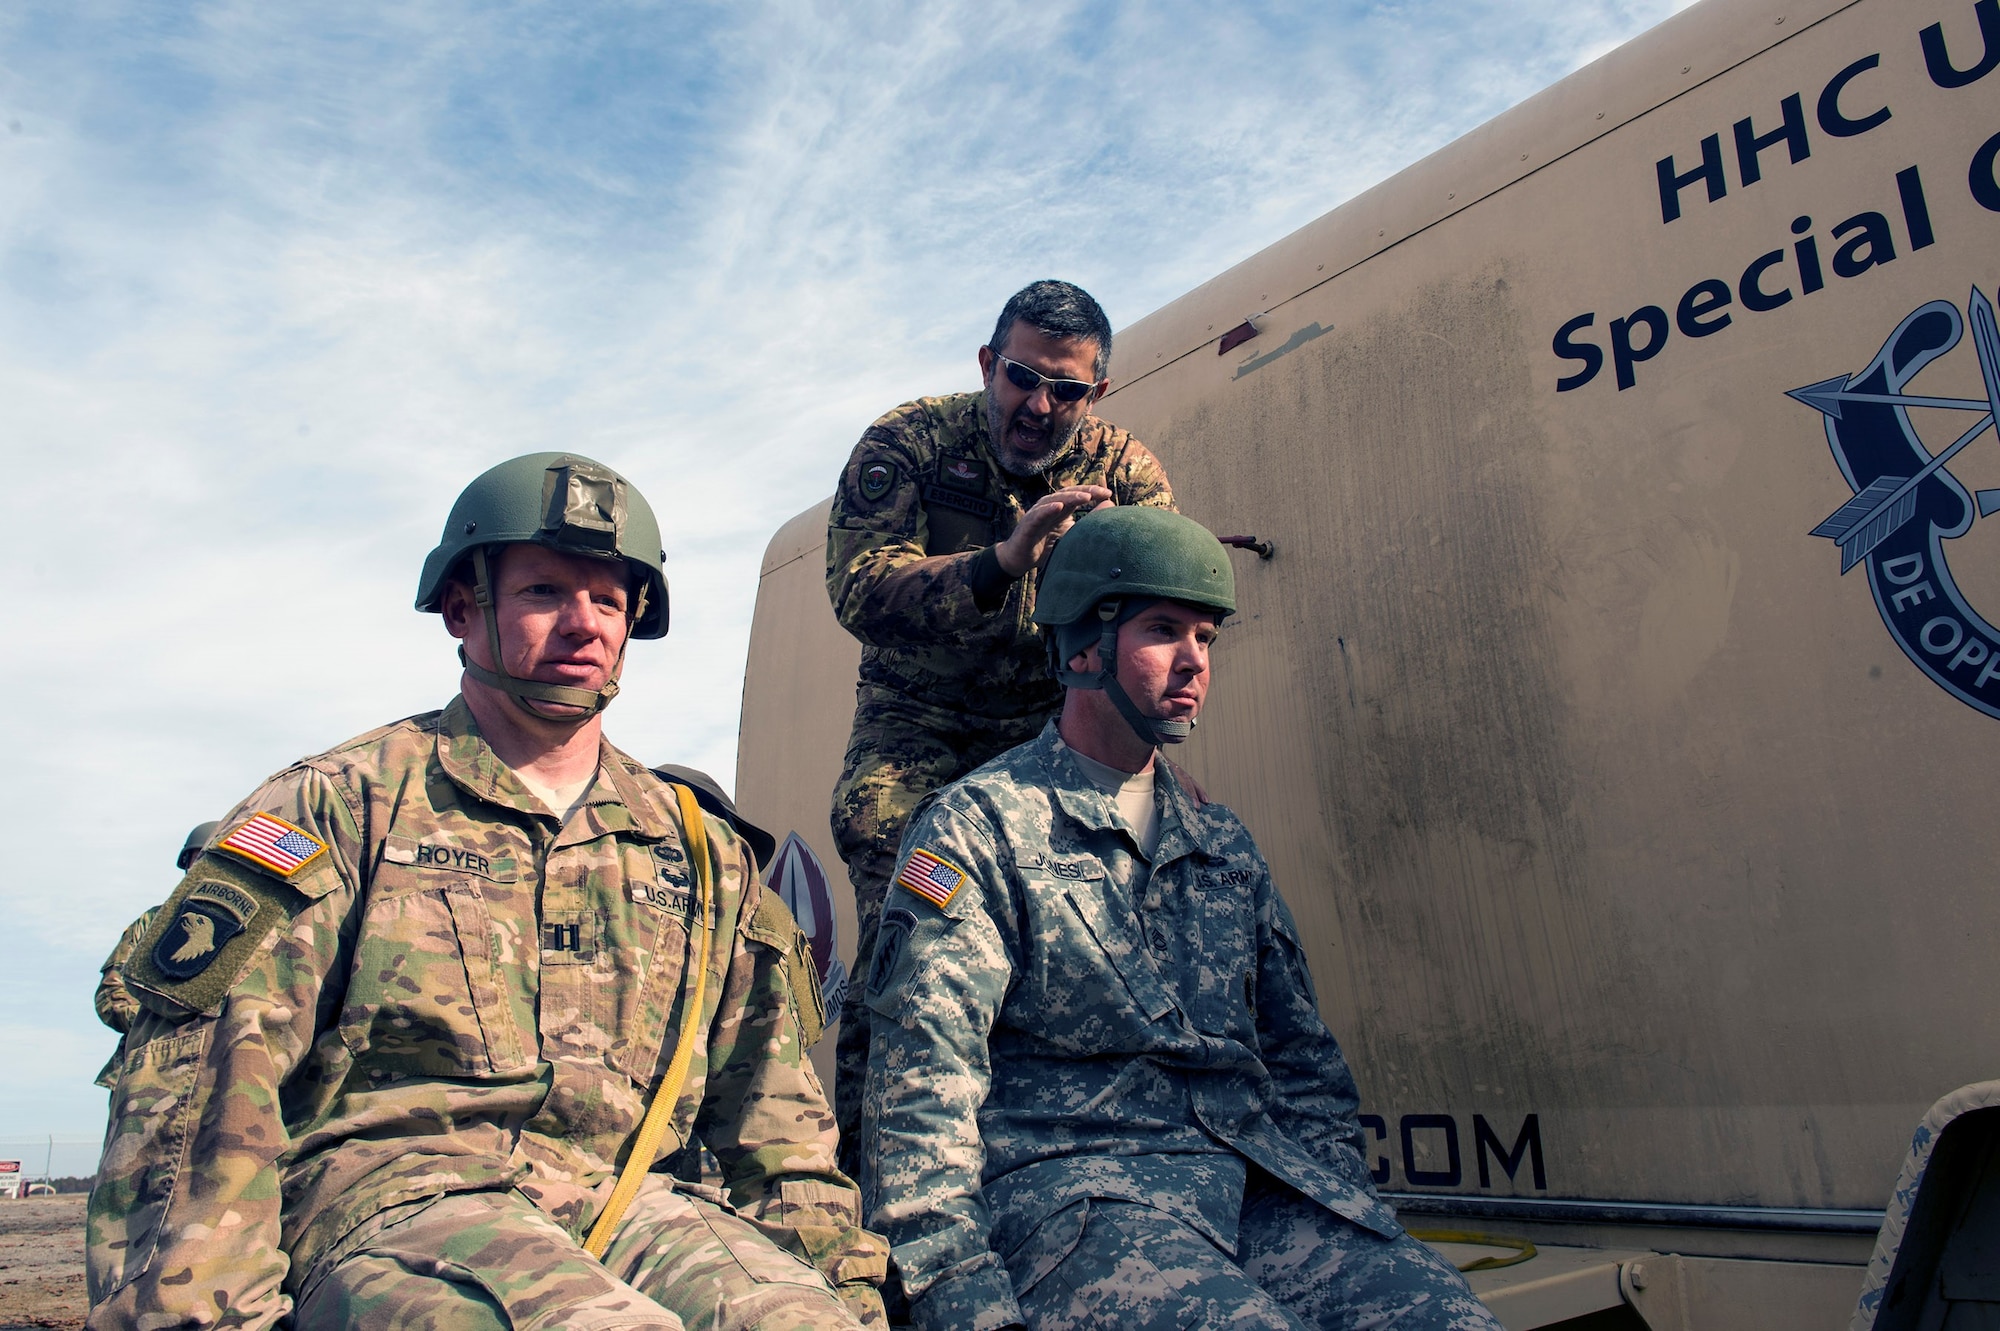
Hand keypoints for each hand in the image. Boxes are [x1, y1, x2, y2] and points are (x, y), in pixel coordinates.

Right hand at [994, 486, 1113, 576]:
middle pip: (1067, 494)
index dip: (1092, 492)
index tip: (1108, 494)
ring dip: (1070, 497)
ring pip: (1053, 500)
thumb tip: (1105, 517)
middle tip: (1101, 493)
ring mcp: (1037, 515)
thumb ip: (1084, 528)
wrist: (1019, 560)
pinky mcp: (1027, 526)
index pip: (1076, 495)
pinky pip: (1037, 515)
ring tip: (1085, 497)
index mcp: (1059, 509)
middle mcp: (1048, 508)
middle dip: (1085, 491)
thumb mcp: (1069, 537)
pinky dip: (1047, 510)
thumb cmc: (1044, 547)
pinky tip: (1058, 506)